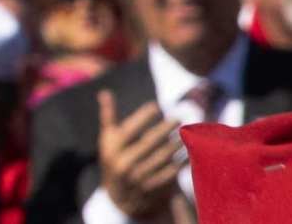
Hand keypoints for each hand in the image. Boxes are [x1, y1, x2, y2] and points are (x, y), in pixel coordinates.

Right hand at [96, 91, 186, 222]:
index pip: (129, 129)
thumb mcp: (107, 140)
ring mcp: (138, 178)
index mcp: (111, 149)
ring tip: (184, 135)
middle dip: (164, 129)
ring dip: (175, 145)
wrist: (120, 198)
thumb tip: (105, 93)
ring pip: (161, 158)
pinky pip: (169, 174)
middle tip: (177, 118)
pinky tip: (186, 155)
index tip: (156, 106)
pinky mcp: (151, 189)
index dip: (143, 116)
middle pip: (148, 142)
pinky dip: (179, 164)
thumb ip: (108, 117)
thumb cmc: (115, 160)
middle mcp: (123, 164)